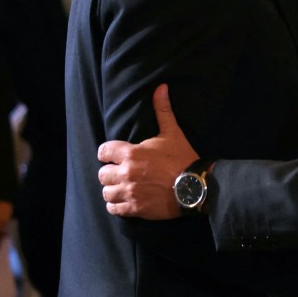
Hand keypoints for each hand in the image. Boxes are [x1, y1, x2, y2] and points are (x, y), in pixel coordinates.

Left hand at [98, 84, 197, 219]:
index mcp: (131, 153)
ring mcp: (129, 192)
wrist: (195, 187)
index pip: (103, 152)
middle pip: (102, 174)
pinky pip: (113, 208)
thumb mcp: (172, 132)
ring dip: (113, 189)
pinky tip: (125, 201)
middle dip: (111, 173)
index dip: (108, 153)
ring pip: (106, 192)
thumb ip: (162, 110)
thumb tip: (161, 87)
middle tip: (122, 173)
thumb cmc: (182, 158)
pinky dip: (116, 206)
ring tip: (122, 188)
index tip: (115, 156)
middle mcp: (126, 173)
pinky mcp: (134, 208)